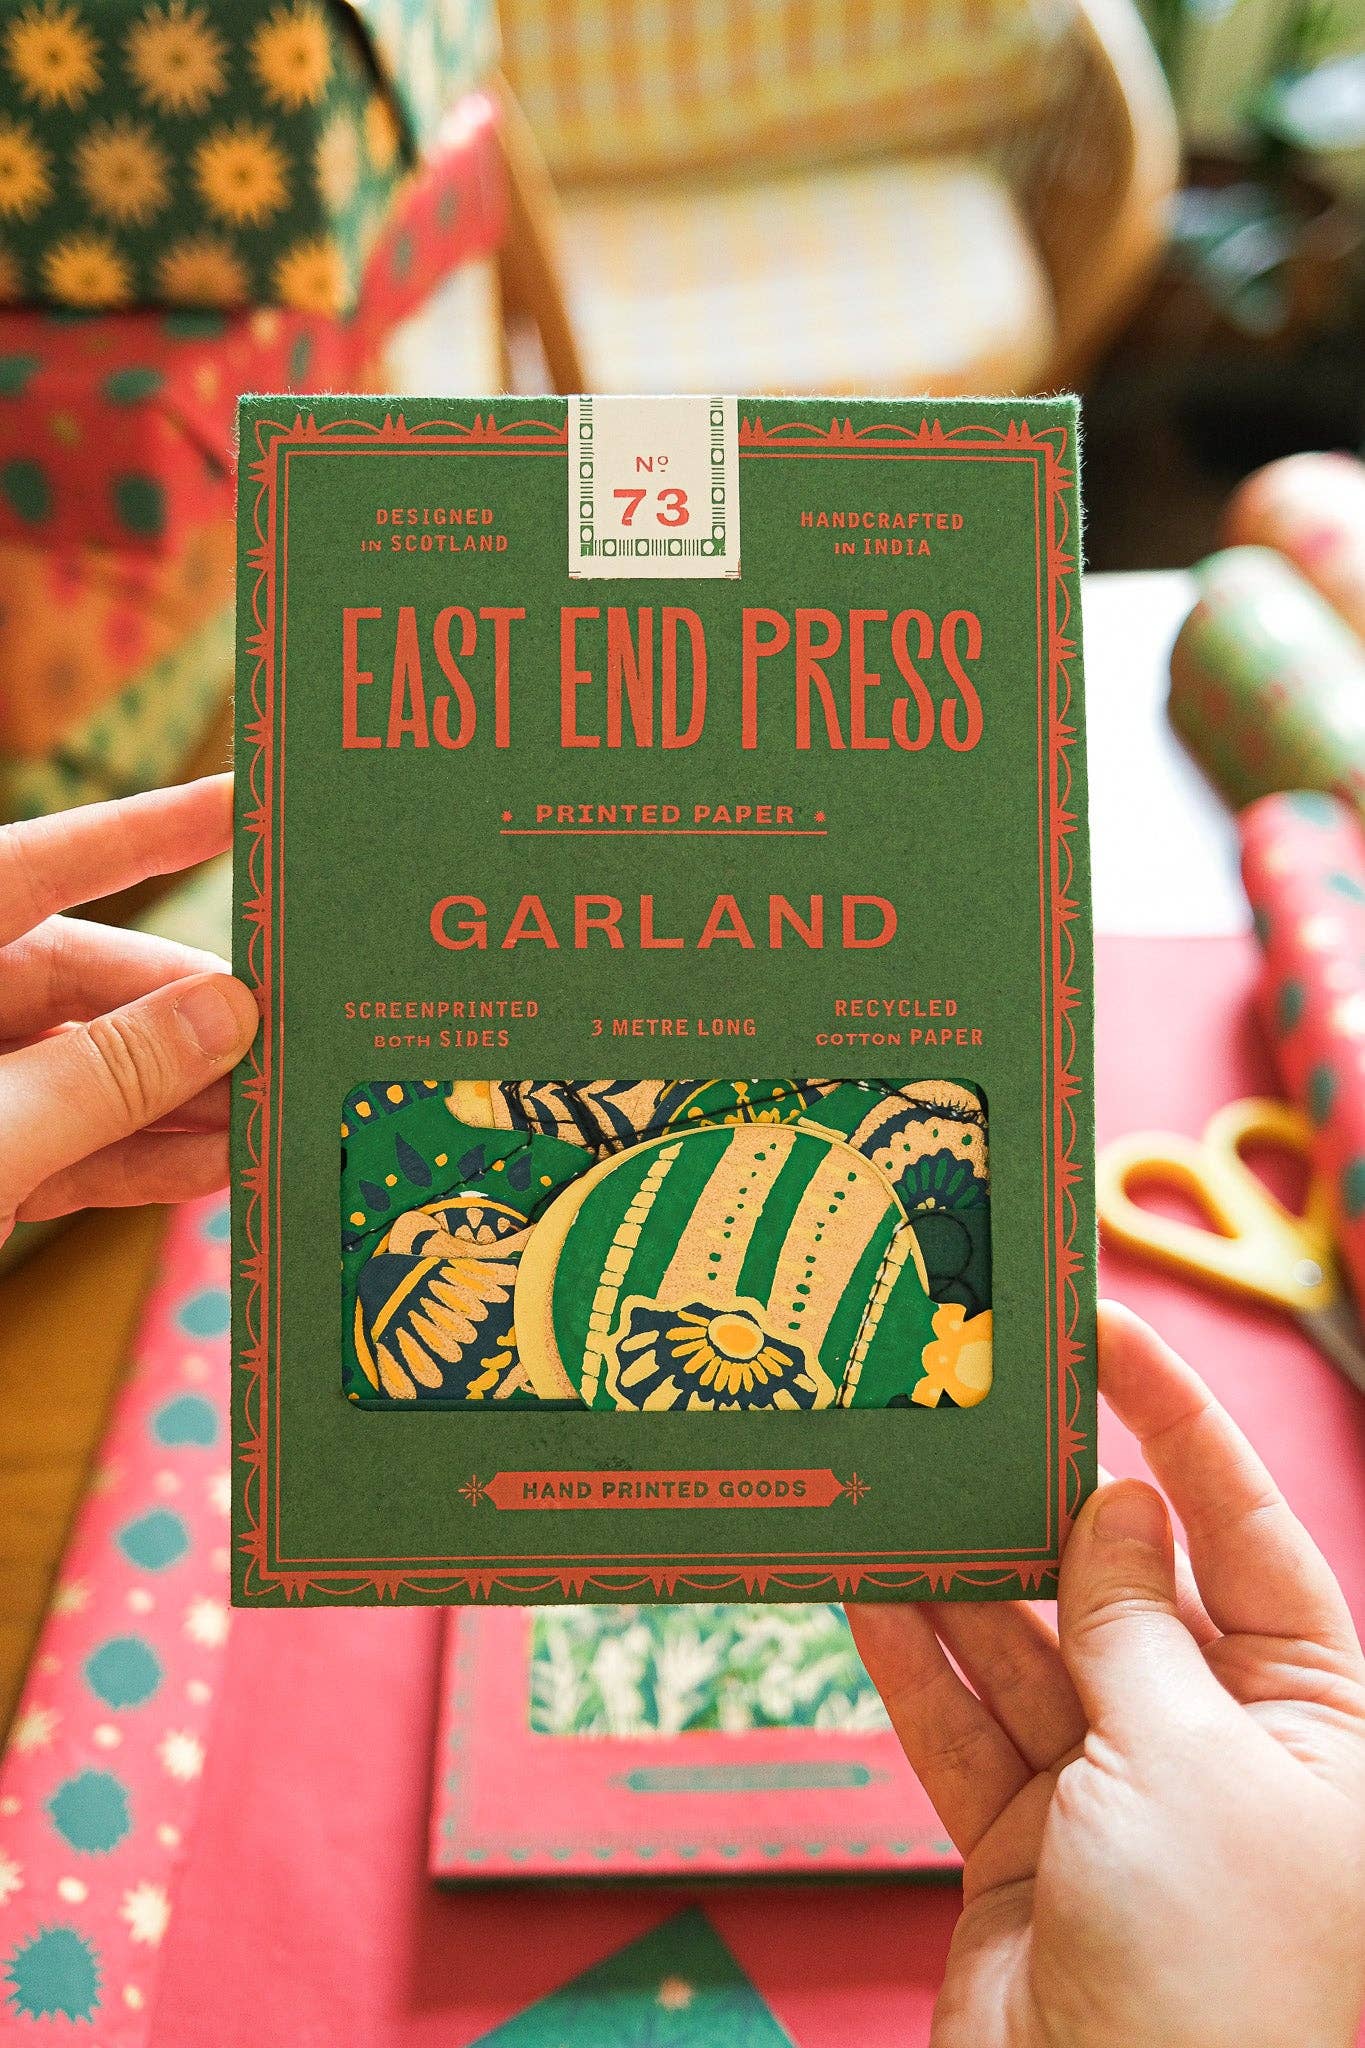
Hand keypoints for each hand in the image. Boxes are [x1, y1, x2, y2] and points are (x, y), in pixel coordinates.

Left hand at [0, 775, 257, 1243]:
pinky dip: (133, 1162)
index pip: (50, 861)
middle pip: (80, 980)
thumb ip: (106, 1074)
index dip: (155, 828)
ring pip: (81, 1074)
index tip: (248, 802)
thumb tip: (228, 1013)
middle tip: (296, 1031)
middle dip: (189, 1016)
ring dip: (177, 1101)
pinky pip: (61, 1148)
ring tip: (277, 1111)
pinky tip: (214, 1167)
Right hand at [849, 1303, 1364, 2047]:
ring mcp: (1116, 1800)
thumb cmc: (1213, 1966)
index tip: (1109, 1333)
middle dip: (1049, 1507)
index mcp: (1318, 1724)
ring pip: (1030, 1653)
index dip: (1181, 1425)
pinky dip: (915, 1664)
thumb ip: (1136, 1625)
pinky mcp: (1023, 1850)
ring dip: (962, 1578)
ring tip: (901, 1487)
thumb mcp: (1187, 1760)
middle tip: (975, 1413)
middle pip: (1126, 1590)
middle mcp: (1221, 1751)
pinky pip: (966, 1728)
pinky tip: (866, 1591)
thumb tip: (1122, 1510)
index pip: (1248, 1534)